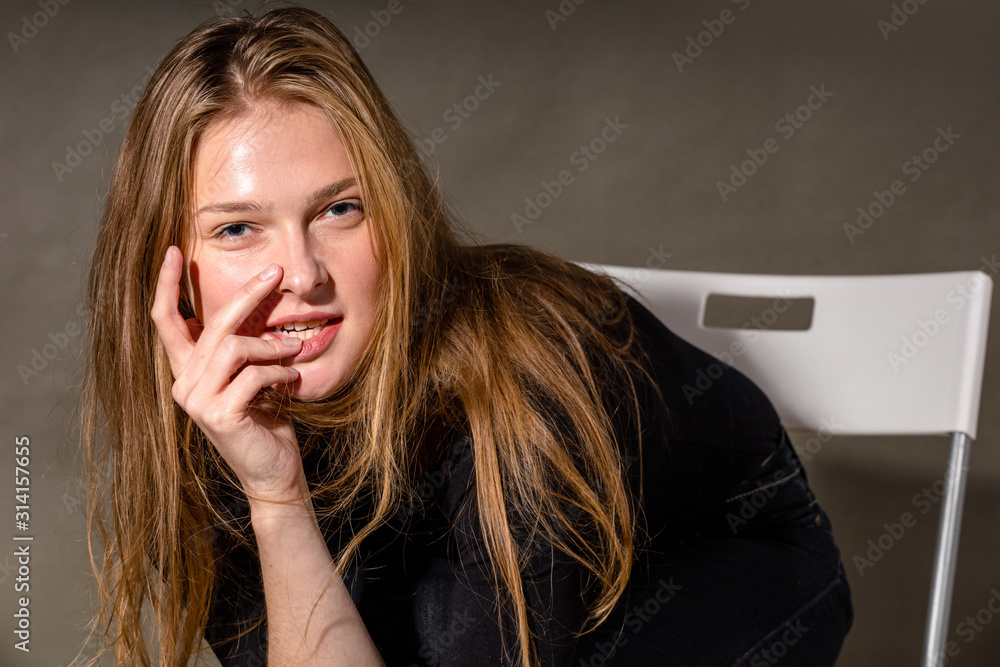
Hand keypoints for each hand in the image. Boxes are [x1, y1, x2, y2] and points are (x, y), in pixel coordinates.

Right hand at [151, 246, 306, 501]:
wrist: (273, 469)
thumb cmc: (266, 419)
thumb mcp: (252, 374)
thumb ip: (243, 344)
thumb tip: (257, 296)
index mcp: (187, 371)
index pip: (166, 320)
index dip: (167, 285)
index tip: (175, 251)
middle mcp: (183, 384)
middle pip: (212, 324)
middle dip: (247, 295)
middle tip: (275, 273)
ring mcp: (197, 401)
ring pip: (234, 347)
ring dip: (272, 345)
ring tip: (294, 351)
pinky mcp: (218, 414)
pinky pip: (253, 375)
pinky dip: (279, 373)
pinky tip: (292, 380)